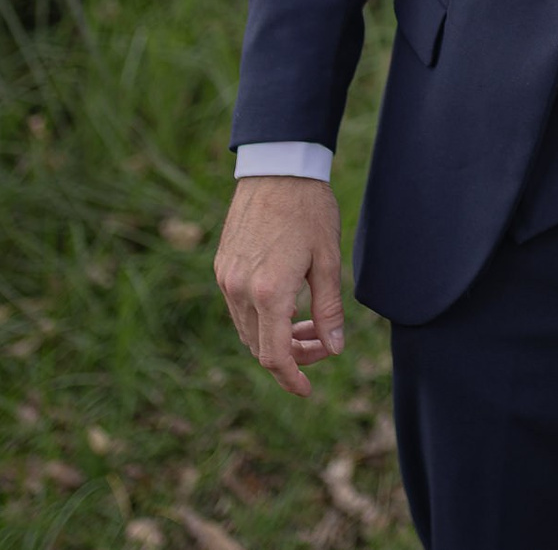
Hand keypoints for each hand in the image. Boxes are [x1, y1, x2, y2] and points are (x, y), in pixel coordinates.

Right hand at [215, 175, 346, 397]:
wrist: (277, 167)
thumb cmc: (310, 209)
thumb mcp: (329, 260)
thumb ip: (330, 308)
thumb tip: (335, 348)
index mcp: (269, 291)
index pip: (274, 356)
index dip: (291, 378)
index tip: (307, 390)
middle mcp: (239, 289)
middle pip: (260, 347)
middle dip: (292, 355)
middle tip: (324, 343)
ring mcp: (226, 278)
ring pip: (247, 329)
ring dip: (277, 337)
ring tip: (310, 324)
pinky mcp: (222, 266)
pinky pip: (238, 308)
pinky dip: (262, 318)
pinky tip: (288, 304)